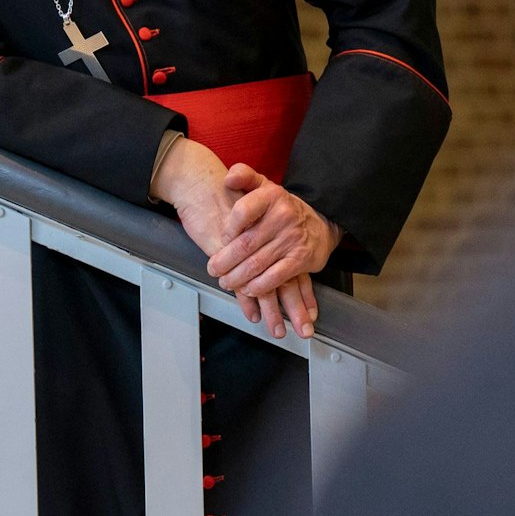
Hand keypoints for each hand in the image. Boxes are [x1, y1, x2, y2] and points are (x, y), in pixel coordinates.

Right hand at [150, 138, 291, 338]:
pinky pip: (241, 282)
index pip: (294, 268)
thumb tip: (273, 250)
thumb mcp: (252, 204)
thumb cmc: (225, 197)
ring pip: (265, 286)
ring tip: (278, 331)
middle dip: (295, 308)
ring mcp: (247, 250)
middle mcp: (266, 243)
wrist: (202, 184)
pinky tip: (253, 315)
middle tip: (304, 330)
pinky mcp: (228, 254)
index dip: (303, 291)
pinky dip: (247, 300)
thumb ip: (265, 233)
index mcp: (275, 235)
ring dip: (273, 311)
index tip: (311, 312)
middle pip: (285, 282)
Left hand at [206, 164, 339, 312]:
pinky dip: (258, 286)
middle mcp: (283, 216)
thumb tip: (228, 178)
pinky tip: (248, 289)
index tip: (221, 240)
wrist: (321, 222)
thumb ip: (244, 176)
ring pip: (257, 263)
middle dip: (225, 261)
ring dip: (237, 277)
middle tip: (214, 269)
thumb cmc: (282, 207)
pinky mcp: (300, 260)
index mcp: (271, 196)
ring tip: (225, 281)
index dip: (227, 229)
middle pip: (245, 244)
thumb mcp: (264, 186)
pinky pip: (275, 277)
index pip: (241, 212)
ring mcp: (292, 239)